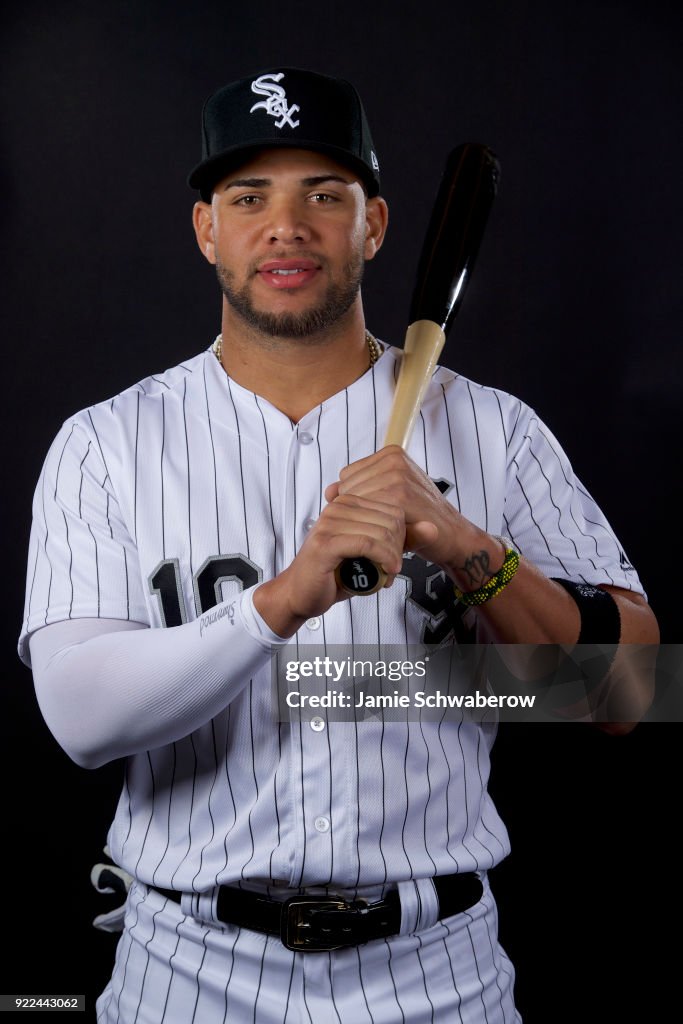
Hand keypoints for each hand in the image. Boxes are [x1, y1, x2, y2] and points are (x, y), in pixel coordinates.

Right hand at [253, 491, 405, 636]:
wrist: (300, 594)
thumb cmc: (333, 573)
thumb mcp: (371, 552)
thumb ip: (397, 539)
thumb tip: (432, 527)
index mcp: (347, 502)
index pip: (393, 506)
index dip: (404, 533)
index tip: (399, 554)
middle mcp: (337, 507)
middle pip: (390, 517)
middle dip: (400, 545)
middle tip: (394, 566)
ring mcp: (329, 523)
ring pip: (381, 531)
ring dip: (392, 556)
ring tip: (389, 572)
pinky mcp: (326, 543)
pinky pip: (367, 544)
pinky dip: (383, 559)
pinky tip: (387, 571)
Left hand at [326, 445, 465, 569]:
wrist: (452, 535)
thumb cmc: (420, 517)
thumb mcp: (387, 497)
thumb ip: (357, 491)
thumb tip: (329, 490)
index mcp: (391, 454)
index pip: (347, 477)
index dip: (358, 500)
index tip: (379, 511)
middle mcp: (393, 460)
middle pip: (347, 489)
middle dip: (360, 511)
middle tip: (385, 523)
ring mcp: (397, 477)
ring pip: (354, 503)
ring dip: (366, 522)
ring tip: (388, 529)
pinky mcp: (399, 497)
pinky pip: (366, 513)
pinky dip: (373, 529)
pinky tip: (390, 536)